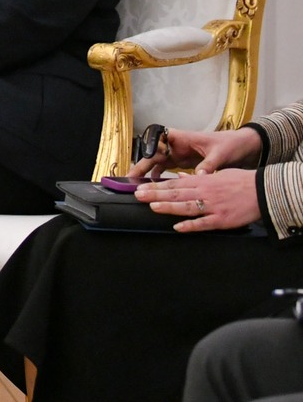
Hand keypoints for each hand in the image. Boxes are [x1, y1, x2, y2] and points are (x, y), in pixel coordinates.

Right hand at [131, 126, 263, 179]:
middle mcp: (177, 145)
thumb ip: (208, 165)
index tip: (144, 160)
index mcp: (183, 137)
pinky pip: (166, 170)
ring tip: (139, 185)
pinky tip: (156, 187)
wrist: (244, 147)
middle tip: (131, 178)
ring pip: (157, 163)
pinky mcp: (183, 162)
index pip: (159, 139)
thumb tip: (199, 177)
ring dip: (148, 173)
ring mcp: (178, 154)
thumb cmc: (231, 144)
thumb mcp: (220, 154)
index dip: (149, 149)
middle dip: (142, 165)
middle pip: (154, 153)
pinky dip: (160, 178)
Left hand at [136, 168, 261, 232]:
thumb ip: (199, 177)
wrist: (263, 190)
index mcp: (203, 181)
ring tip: (152, 206)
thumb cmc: (241, 181)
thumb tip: (182, 176)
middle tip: (138, 195)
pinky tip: (178, 227)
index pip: (175, 183)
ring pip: (187, 207)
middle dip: (155, 195)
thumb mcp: (218, 174)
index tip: (141, 188)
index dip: (156, 186)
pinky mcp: (222, 219)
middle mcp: (205, 192)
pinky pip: (204, 223)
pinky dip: (191, 226)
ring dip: (169, 207)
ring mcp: (213, 206)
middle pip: (176, 194)